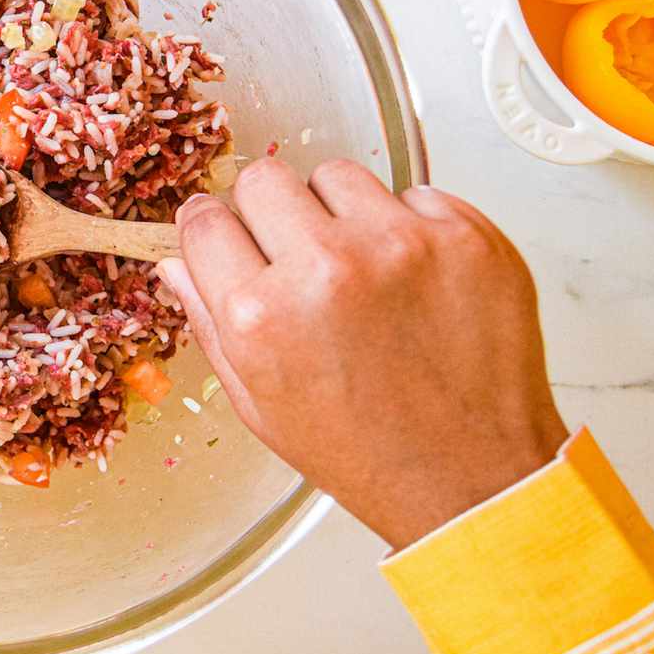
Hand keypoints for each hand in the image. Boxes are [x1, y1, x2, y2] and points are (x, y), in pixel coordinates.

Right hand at [160, 158, 568, 550]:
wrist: (473, 478)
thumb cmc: (366, 452)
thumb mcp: (260, 404)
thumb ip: (211, 322)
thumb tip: (179, 263)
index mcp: (260, 315)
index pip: (204, 220)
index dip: (211, 228)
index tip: (225, 232)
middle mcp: (324, 268)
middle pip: (264, 179)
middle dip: (270, 212)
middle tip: (295, 253)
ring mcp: (399, 245)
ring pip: (337, 176)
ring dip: (339, 213)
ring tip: (362, 269)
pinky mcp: (463, 236)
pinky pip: (412, 194)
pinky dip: (409, 228)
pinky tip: (415, 280)